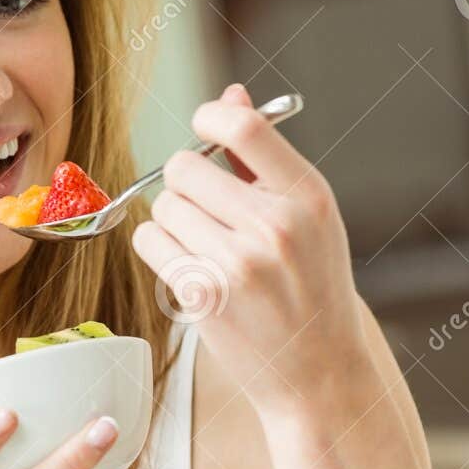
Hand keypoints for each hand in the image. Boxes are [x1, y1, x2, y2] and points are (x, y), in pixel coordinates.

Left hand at [131, 83, 378, 417]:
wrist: (318, 373)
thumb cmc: (311, 288)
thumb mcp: (309, 216)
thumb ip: (264, 156)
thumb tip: (232, 95)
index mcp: (308, 196)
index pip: (243, 126)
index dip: (209, 117)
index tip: (204, 128)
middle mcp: (275, 226)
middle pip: (183, 166)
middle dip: (186, 184)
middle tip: (208, 211)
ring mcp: (237, 262)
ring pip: (162, 206)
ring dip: (172, 221)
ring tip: (206, 246)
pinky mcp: (203, 294)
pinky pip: (149, 242)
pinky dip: (158, 250)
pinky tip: (189, 267)